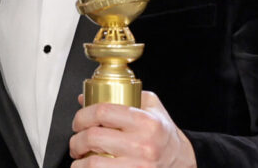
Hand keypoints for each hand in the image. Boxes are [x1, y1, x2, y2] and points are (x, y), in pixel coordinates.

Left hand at [69, 91, 195, 166]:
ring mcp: (139, 166)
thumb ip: (122, 95)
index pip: (103, 112)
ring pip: (94, 164)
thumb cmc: (163, 133)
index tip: (78, 121)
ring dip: (79, 162)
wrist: (181, 160)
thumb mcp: (151, 106)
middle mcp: (143, 145)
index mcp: (146, 122)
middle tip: (76, 141)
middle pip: (94, 137)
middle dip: (76, 140)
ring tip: (80, 157)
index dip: (82, 115)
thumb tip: (85, 99)